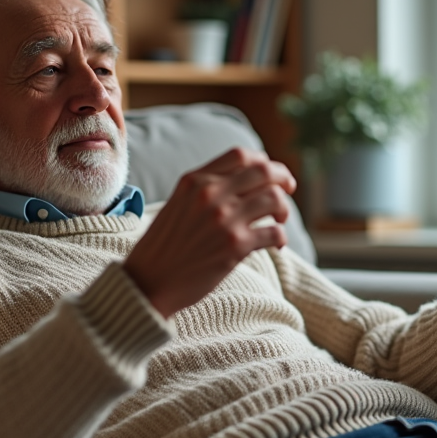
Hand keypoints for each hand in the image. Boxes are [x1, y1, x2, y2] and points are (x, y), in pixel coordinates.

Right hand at [124, 147, 296, 317]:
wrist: (148, 282)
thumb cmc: (163, 246)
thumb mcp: (177, 204)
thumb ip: (204, 189)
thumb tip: (244, 182)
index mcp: (194, 180)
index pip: (240, 155)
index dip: (262, 161)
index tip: (270, 174)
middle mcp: (210, 194)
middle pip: (264, 172)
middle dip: (283, 178)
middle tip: (289, 189)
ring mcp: (224, 219)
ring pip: (275, 199)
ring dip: (283, 209)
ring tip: (278, 220)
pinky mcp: (235, 246)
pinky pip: (275, 232)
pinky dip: (281, 238)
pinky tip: (276, 245)